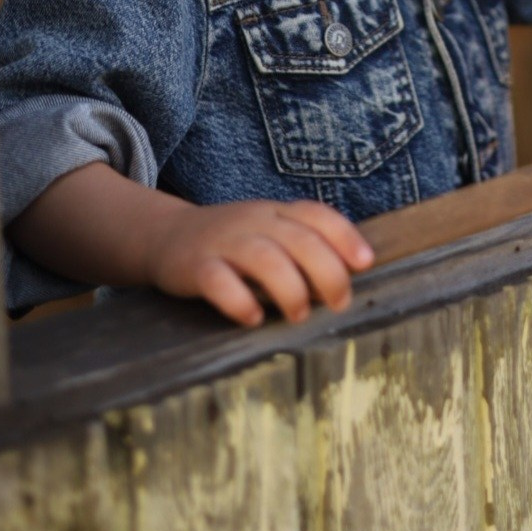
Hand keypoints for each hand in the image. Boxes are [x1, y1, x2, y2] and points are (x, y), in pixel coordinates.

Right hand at [145, 197, 374, 327]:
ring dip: (290, 288)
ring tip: (299, 315)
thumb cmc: (231, 243)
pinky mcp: (195, 265)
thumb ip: (302, 250)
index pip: (317, 215)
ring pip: (264, 257)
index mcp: (276, 213)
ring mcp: (224, 242)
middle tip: (339, 303)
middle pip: (299, 239)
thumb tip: (344, 284)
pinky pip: (218, 280)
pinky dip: (239, 300)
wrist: (166, 235)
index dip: (345, 236)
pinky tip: (253, 318)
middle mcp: (254, 222)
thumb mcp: (268, 233)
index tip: (365, 263)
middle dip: (327, 272)